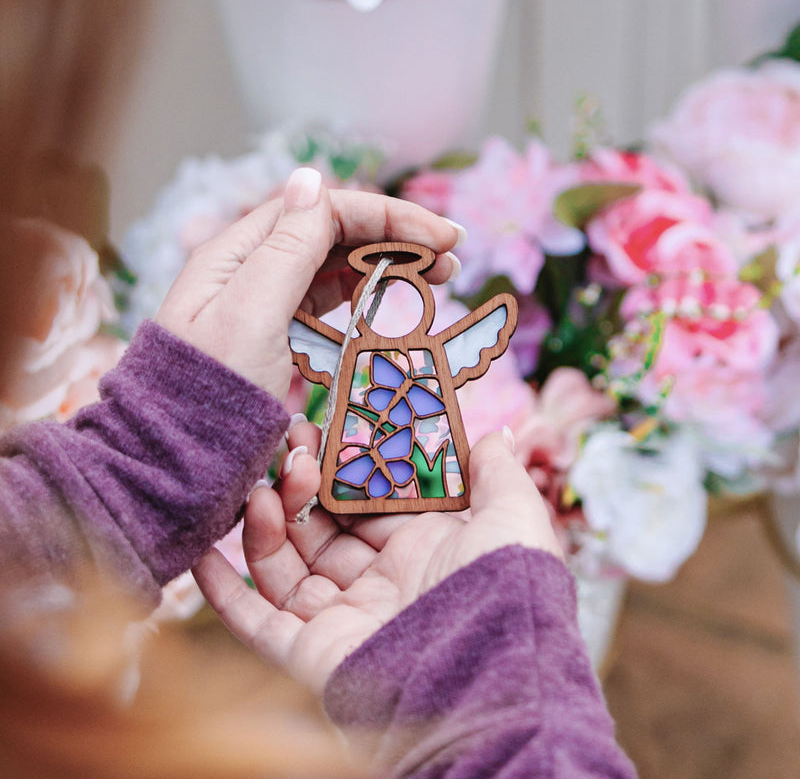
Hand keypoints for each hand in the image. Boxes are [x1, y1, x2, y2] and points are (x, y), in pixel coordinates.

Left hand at [155, 167, 462, 398]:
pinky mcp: (276, 340)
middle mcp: (254, 271)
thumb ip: (286, 247)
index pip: (327, 212)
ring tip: (434, 279)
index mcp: (242, 252)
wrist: (174, 459)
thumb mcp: (250, 312)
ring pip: (336, 270)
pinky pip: (327, 306)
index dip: (389, 218)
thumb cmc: (208, 390)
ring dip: (386, 268)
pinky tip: (388, 304)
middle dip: (396, 241)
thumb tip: (312, 177)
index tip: (442, 239)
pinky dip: (364, 300)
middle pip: (336, 237)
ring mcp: (266, 306)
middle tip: (451, 261)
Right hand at [193, 424, 562, 695]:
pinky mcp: (308, 653)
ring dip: (263, 526)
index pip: (365, 503)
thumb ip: (497, 474)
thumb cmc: (505, 590)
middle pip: (320, 530)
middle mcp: (378, 583)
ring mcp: (341, 618)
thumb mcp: (513, 517)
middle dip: (297, 488)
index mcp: (420, 551)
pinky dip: (224, 590)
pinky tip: (201, 552)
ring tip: (257, 490)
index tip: (316, 430)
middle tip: (282, 447)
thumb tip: (495, 433)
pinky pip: (255, 620)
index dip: (339, 469)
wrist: (488, 679)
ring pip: (285, 567)